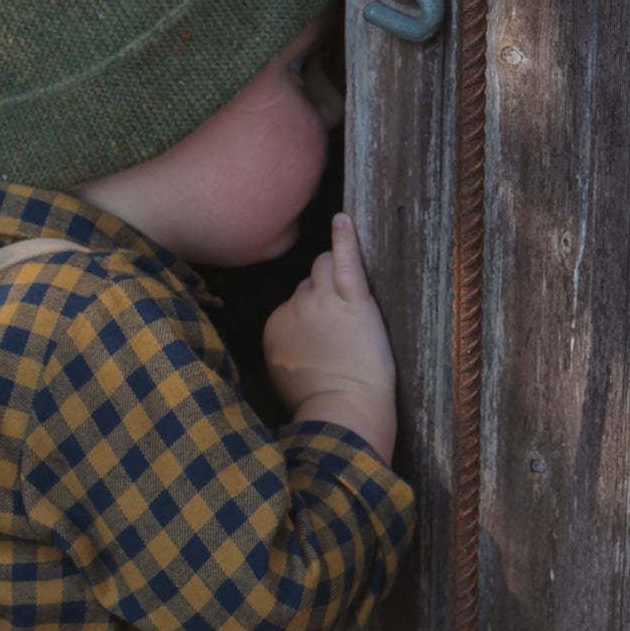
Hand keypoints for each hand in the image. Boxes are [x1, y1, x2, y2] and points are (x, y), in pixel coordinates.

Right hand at [262, 213, 397, 462]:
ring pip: (324, 266)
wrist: (344, 411)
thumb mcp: (285, 375)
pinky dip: (345, 237)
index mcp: (276, 327)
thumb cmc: (321, 402)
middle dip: (326, 294)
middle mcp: (293, 308)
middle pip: (309, 282)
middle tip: (345, 324)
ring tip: (354, 300)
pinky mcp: (353, 300)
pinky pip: (346, 259)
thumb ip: (285, 348)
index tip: (328, 337)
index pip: (293, 301)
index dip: (314, 315)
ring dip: (338, 275)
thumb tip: (294, 337)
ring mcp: (322, 302)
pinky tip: (344, 219)